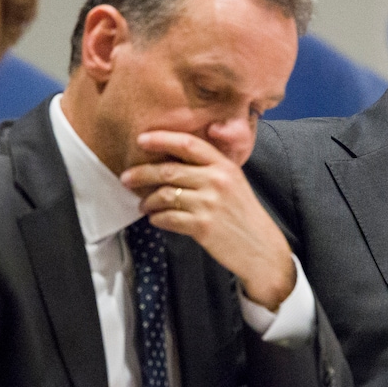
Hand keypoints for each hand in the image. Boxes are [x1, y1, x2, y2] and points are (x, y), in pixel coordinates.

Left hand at [120, 131, 295, 307]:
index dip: (162, 139)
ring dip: (147, 201)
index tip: (141, 140)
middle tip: (126, 178)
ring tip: (143, 206)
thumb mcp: (234, 182)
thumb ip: (209, 168)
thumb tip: (171, 160)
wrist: (261, 247)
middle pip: (168, 170)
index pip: (188, 144)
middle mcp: (216, 181)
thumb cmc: (243, 214)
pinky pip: (167, 218)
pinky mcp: (202, 226)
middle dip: (142, 173)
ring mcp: (209, 204)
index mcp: (224, 166)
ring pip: (164, 195)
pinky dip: (157, 219)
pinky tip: (155, 220)